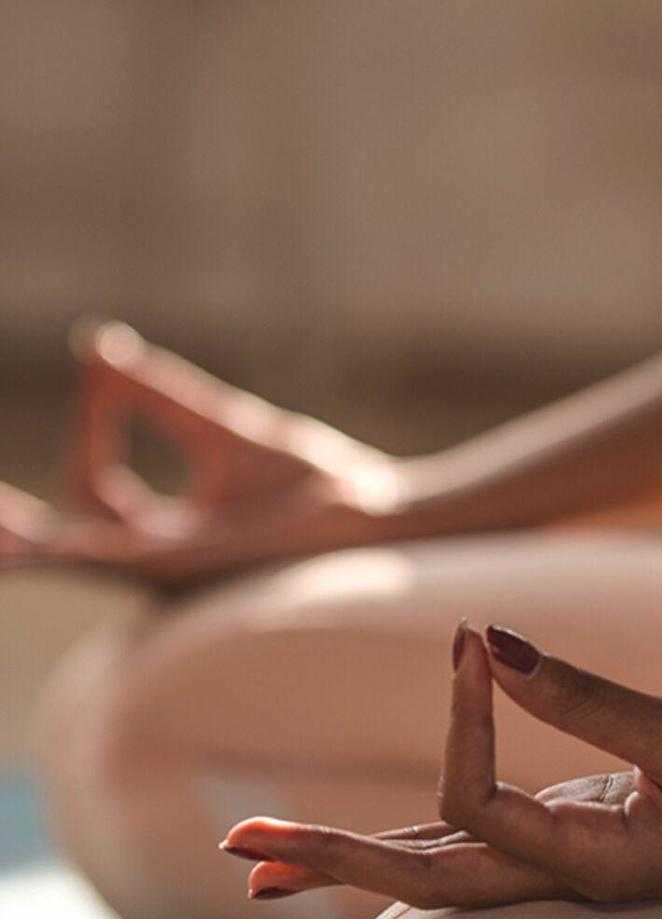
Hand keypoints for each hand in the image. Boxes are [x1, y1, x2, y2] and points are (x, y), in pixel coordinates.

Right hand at [0, 319, 400, 588]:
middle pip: (63, 543)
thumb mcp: (218, 426)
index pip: (93, 490)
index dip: (93, 424)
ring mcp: (166, 570)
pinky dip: (58, 548)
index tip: (104, 369)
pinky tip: (22, 544)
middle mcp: (157, 562)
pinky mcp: (183, 565)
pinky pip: (103, 555)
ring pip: (70, 555)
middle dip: (14, 535)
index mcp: (164, 538)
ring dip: (23, 546)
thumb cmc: (314, 480)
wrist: (370, 509)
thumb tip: (96, 348)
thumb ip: (156, 394)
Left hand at [219, 624, 661, 908]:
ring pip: (440, 875)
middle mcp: (573, 883)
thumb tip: (496, 647)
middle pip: (421, 883)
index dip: (462, 719)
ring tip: (257, 863)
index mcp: (600, 869)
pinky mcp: (587, 841)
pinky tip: (367, 841)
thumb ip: (595, 702)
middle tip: (235, 855)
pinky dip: (414, 839)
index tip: (479, 641)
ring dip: (350, 863)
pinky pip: (480, 849)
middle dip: (328, 864)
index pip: (480, 805)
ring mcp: (575, 868)